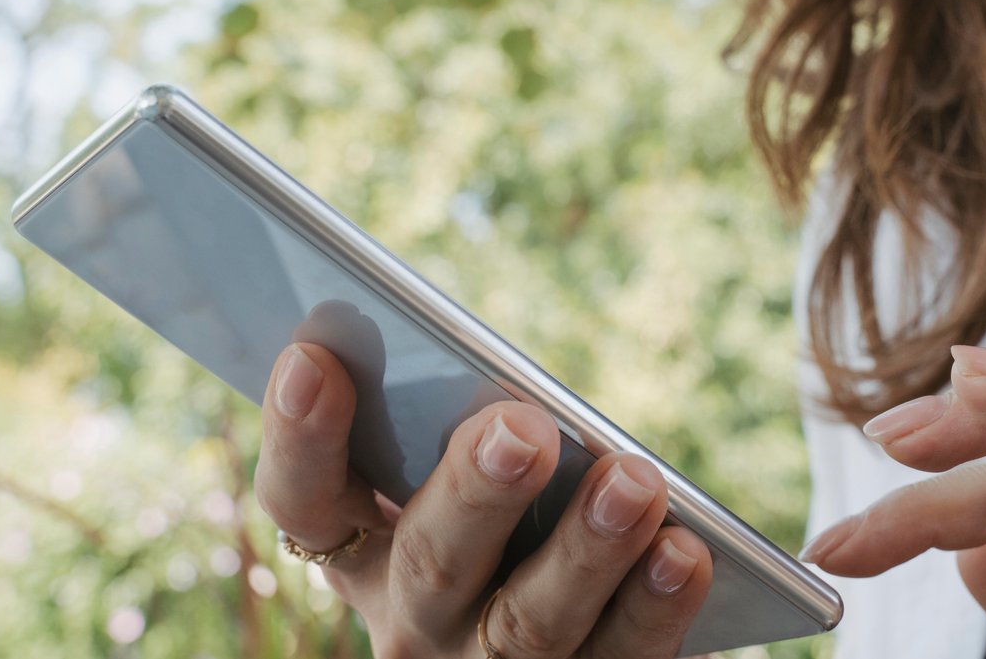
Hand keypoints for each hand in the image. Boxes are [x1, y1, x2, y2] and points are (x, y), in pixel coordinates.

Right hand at [254, 342, 714, 657]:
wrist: (566, 650)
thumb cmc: (512, 525)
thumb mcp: (463, 482)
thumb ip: (461, 423)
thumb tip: (500, 366)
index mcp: (365, 553)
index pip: (304, 500)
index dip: (301, 435)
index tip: (314, 356)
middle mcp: (415, 625)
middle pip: (432, 563)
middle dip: (477, 494)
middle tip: (522, 429)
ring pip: (529, 627)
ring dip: (586, 553)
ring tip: (635, 482)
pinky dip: (652, 609)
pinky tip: (684, 552)